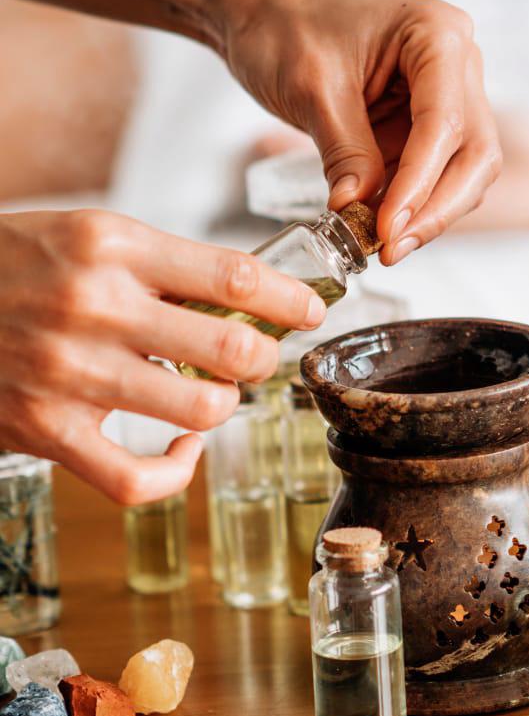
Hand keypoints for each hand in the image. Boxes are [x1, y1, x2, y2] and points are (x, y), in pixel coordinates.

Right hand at [0, 210, 324, 503]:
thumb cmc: (15, 265)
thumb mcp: (89, 236)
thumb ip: (164, 267)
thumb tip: (252, 297)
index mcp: (112, 247)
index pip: (234, 275)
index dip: (290, 299)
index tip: (313, 310)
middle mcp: (93, 308)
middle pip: (231, 349)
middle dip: (264, 358)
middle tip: (258, 356)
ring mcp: (68, 374)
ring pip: (201, 411)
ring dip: (224, 405)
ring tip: (212, 392)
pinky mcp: (45, 431)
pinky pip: (139, 479)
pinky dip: (178, 471)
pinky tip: (183, 447)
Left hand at [219, 0, 501, 264]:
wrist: (260, 8)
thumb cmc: (284, 24)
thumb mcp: (311, 89)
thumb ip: (344, 150)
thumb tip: (358, 210)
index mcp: (438, 34)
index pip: (446, 120)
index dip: (420, 181)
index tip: (387, 227)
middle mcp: (458, 61)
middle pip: (475, 149)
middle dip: (437, 205)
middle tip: (390, 248)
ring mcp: (448, 91)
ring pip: (464, 167)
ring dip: (429, 211)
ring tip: (381, 246)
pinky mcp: (426, 118)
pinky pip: (435, 170)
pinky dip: (411, 201)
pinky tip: (379, 226)